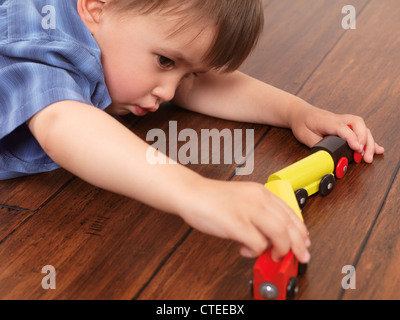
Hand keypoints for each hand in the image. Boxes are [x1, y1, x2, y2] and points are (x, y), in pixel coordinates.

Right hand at [178, 177, 310, 262]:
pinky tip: (247, 250)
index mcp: (262, 192)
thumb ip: (260, 214)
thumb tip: (273, 236)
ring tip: (272, 255)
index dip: (301, 232)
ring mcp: (247, 210)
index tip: (304, 243)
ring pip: (279, 234)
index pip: (291, 213)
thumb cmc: (214, 198)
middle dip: (298, 245)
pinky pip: (257, 243)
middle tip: (299, 256)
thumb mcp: (244, 199)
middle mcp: (258, 199)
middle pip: (289, 225)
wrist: (191, 193)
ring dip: (280, 250)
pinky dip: (256, 251)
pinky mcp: (235, 223)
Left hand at [289, 102, 383, 162]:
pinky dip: (370, 140)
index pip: (343, 128)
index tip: (357, 148)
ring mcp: (344, 121)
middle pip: (358, 125)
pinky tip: (377, 149)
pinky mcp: (346, 125)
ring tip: (369, 157)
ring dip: (369, 142)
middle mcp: (339, 119)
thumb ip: (316, 144)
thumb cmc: (302, 122)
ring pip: (362, 128)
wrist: (300, 112)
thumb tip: (327, 155)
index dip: (351, 138)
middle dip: (365, 141)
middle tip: (364, 156)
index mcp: (327, 120)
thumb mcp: (304, 135)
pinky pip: (361, 130)